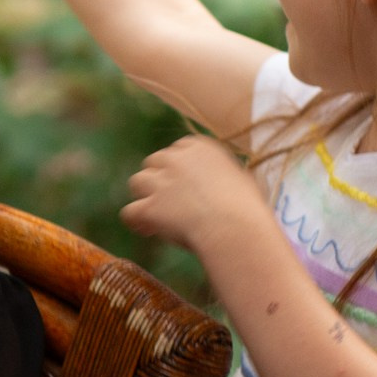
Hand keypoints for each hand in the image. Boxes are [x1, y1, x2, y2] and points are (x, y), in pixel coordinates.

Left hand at [123, 135, 261, 250]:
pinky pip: (129, 211)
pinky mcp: (149, 207)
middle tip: (170, 201)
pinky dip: (136, 220)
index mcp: (199, 147)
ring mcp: (160, 182)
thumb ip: (220, 175)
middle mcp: (175, 159)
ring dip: (145, 196)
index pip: (178, 149)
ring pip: (137, 182)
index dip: (178, 168)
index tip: (185, 185)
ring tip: (156, 214)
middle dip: (160, 179)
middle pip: (154, 162)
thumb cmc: (247, 207)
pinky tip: (146, 229)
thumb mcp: (239, 178)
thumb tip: (221, 184)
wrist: (235, 227)